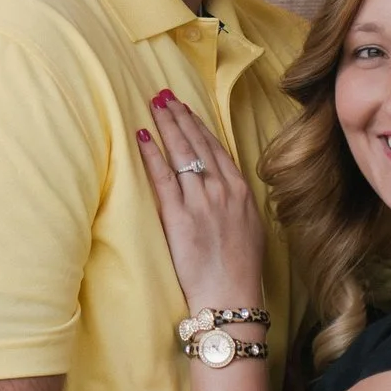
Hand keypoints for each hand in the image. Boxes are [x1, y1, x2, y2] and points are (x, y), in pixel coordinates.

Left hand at [137, 92, 267, 311]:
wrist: (231, 296)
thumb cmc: (240, 268)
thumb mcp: (249, 227)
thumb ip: (237, 202)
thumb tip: (226, 188)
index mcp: (240, 190)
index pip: (216, 147)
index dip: (199, 125)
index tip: (187, 109)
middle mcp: (222, 189)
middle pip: (198, 143)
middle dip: (179, 116)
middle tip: (165, 95)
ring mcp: (201, 201)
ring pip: (181, 154)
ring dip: (166, 126)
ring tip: (154, 105)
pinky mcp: (179, 217)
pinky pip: (162, 178)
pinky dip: (152, 155)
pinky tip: (142, 138)